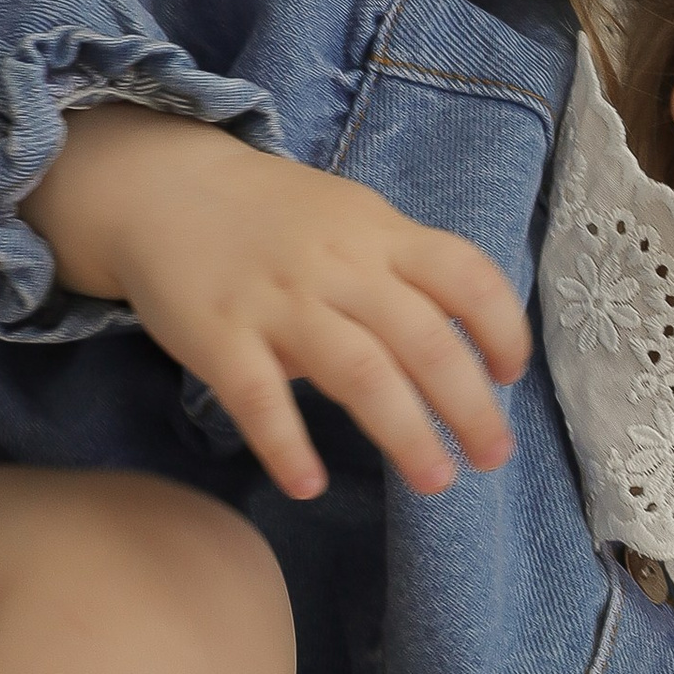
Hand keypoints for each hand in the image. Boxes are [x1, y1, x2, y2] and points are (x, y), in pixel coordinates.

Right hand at [26, 104, 533, 498]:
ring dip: (404, 432)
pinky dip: (286, 444)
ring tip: (435, 481)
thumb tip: (463, 345)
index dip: (501, 328)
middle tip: (493, 457)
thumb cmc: (275, 218)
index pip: (466, 276)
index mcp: (381, 236)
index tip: (510, 376)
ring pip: (358, 372)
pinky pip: (259, 397)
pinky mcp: (219, 336)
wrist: (163, 188)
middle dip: (469, 405)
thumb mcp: (353, 220)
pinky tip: (308, 485)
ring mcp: (279, 302)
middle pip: (424, 339)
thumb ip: (405, 271)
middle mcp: (339, 268)